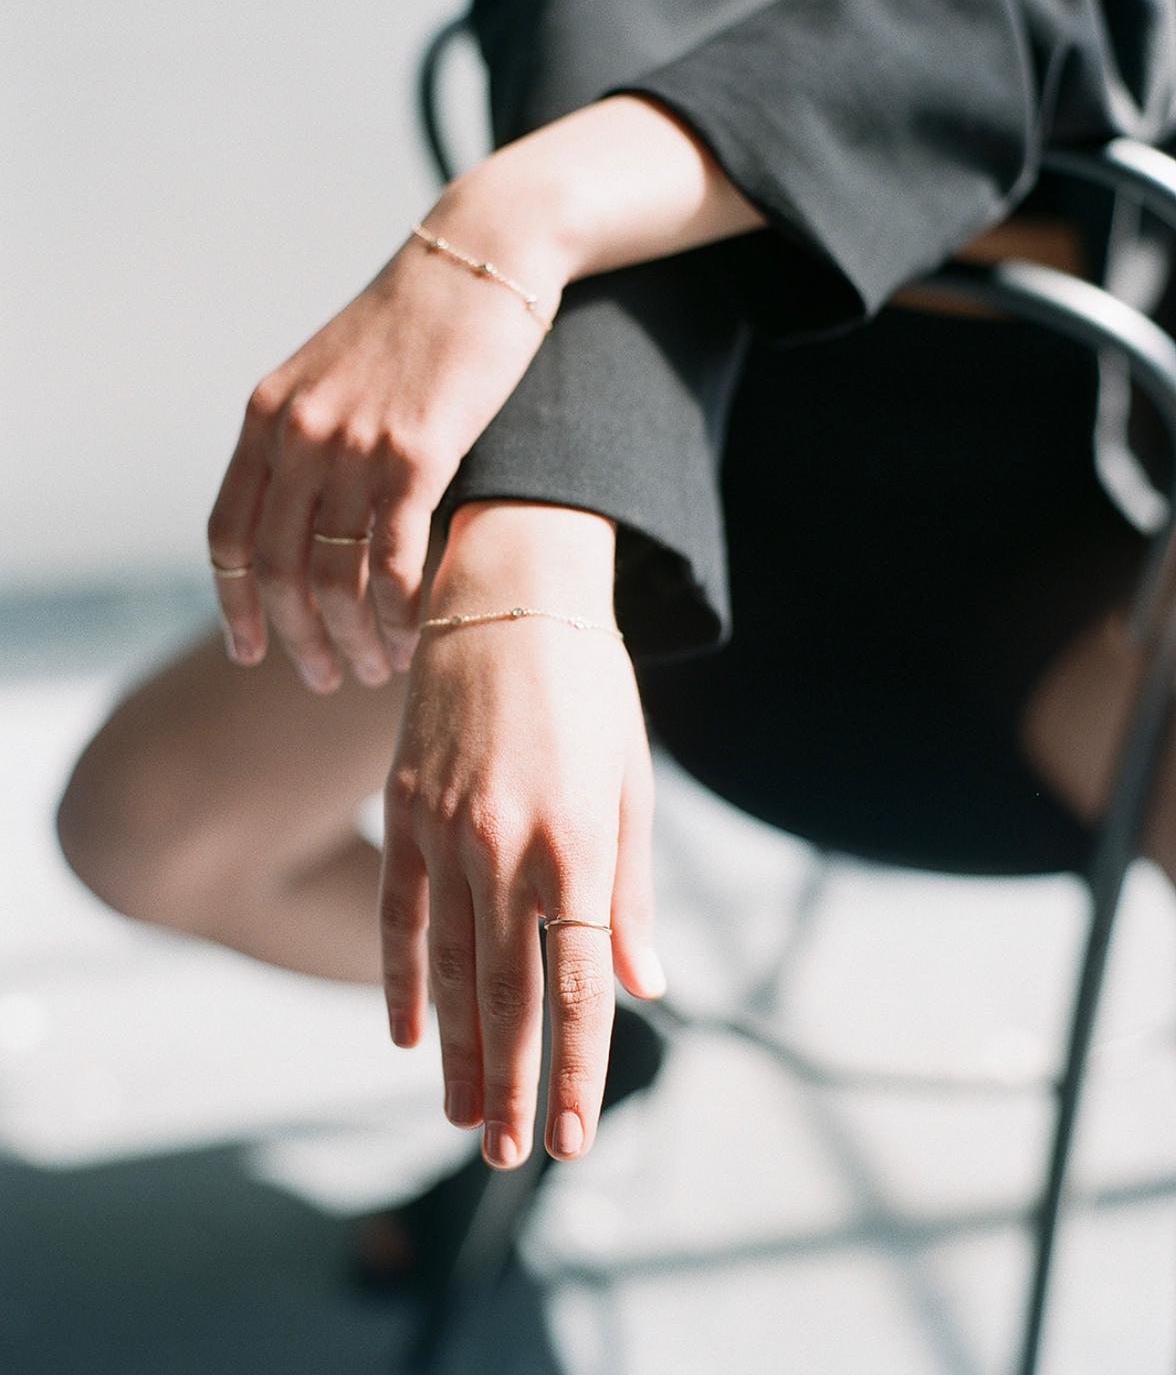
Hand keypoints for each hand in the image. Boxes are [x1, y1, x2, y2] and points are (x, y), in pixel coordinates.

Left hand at [206, 185, 568, 692]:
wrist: (481, 258)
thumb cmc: (419, 325)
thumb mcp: (336, 375)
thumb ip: (308, 437)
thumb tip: (306, 516)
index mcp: (267, 416)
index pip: (229, 536)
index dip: (235, 606)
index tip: (250, 651)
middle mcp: (297, 432)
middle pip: (278, 571)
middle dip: (298, 640)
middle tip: (326, 678)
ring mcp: (353, 442)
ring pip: (334, 577)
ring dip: (354, 639)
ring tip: (377, 668)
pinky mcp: (417, 451)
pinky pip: (393, 561)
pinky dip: (400, 612)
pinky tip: (416, 633)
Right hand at [378, 501, 666, 1167]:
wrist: (510, 599)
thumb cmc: (591, 693)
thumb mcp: (632, 785)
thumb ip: (631, 892)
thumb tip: (646, 985)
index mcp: (580, 845)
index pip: (577, 985)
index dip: (576, 1067)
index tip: (571, 1138)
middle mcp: (508, 848)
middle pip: (507, 994)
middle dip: (511, 1084)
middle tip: (507, 1157)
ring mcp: (446, 831)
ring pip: (447, 968)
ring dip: (456, 1051)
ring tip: (460, 1116)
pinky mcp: (404, 810)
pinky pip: (400, 912)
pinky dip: (400, 980)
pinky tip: (405, 1035)